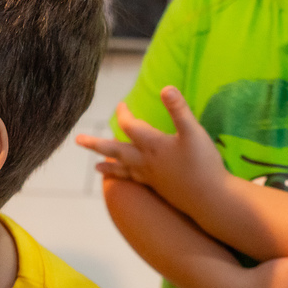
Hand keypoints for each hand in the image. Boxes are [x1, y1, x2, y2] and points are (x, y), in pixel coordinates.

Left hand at [76, 87, 225, 212]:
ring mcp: (150, 177)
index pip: (130, 126)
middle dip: (96, 144)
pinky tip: (125, 179)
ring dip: (108, 165)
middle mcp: (146, 162)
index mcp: (153, 145)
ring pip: (122, 169)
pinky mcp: (157, 188)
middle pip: (115, 151)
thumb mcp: (193, 132)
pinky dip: (125, 178)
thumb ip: (179, 110)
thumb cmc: (203, 164)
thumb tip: (166, 88)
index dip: (124, 114)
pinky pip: (134, 181)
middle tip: (78, 140)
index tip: (121, 104)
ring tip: (96, 167)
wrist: (210, 199)